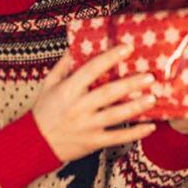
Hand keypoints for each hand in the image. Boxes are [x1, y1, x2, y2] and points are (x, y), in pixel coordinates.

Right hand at [32, 46, 156, 161]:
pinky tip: (151, 127)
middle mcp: (79, 107)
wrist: (34, 143)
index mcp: (68, 90)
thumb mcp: (49, 84)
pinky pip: (117, 138)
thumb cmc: (44, 110)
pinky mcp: (93, 142)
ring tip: (153, 98)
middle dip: (130, 84)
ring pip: (116, 116)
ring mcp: (87, 126)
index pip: (92, 69)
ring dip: (136, 107)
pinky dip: (135, 133)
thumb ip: (64, 64)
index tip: (128, 47)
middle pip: (108, 93)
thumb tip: (77, 44)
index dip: (110, 57)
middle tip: (149, 76)